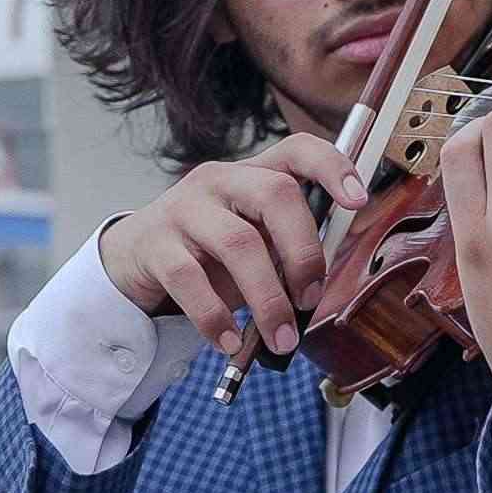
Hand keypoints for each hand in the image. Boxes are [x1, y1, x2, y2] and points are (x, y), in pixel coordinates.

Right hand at [98, 136, 367, 358]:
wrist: (133, 260)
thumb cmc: (209, 252)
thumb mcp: (253, 240)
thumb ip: (288, 248)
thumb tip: (326, 281)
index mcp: (253, 174)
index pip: (298, 150)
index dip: (332, 167)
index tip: (358, 201)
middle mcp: (219, 181)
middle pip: (275, 194)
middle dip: (304, 252)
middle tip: (311, 300)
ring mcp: (184, 208)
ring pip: (238, 243)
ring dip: (268, 300)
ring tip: (281, 340)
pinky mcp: (155, 245)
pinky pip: (191, 281)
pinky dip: (216, 318)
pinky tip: (230, 342)